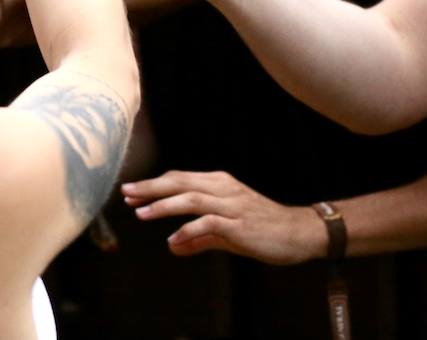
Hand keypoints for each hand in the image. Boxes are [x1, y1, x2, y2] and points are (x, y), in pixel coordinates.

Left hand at [121, 170, 325, 264]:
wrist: (299, 232)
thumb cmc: (263, 229)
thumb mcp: (227, 233)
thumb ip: (200, 238)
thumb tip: (174, 247)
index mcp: (221, 184)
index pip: (181, 178)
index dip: (155, 184)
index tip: (132, 192)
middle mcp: (224, 188)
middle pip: (181, 182)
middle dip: (152, 187)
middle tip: (127, 194)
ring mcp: (233, 205)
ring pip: (192, 198)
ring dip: (164, 205)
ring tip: (142, 213)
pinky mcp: (240, 224)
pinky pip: (209, 223)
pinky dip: (189, 231)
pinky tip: (174, 241)